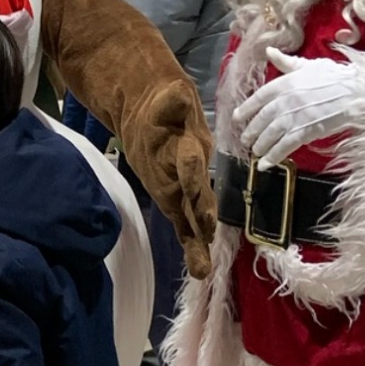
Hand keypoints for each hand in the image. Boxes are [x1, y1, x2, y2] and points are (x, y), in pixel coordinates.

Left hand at [125, 82, 216, 278]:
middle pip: (198, 194)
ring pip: (194, 217)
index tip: (195, 190)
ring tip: (204, 267)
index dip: (193, 179)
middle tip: (207, 231)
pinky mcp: (174, 200)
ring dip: (199, 240)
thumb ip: (173, 100)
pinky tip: (200, 271)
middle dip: (202, 213)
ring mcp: (185, 189)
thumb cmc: (165, 105)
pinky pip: (185, 227)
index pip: (192, 164)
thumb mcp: (170, 97)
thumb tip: (177, 94)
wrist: (156, 114)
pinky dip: (192, 247)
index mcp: (192, 147)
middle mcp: (192, 172)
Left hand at [235, 48, 364, 168]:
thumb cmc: (335, 77)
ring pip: (270, 134)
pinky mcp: (306, 131)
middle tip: (245, 140)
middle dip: (251, 132)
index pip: (258, 98)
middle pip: (261, 119)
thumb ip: (286, 62)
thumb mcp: (308, 65)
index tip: (237, 118)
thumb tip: (269, 51)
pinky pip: (285, 146)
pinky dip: (273, 156)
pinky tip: (265, 164)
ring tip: (255, 152)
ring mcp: (294, 116)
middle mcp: (285, 100)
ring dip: (260, 146)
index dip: (245, 109)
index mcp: (284, 83)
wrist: (358, 91)